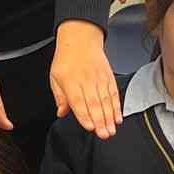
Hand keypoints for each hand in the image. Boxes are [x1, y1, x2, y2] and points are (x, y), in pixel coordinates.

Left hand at [49, 21, 120, 139]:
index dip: (84, 115)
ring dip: (110, 117)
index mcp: (70, 81)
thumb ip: (60, 97)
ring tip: (112, 130)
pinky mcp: (109, 77)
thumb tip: (61, 112)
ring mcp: (99, 79)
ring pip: (106, 100)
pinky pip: (114, 94)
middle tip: (104, 134)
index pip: (78, 101)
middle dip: (100, 121)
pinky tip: (118, 117)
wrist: (81, 39)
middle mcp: (86, 80)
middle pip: (94, 103)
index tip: (90, 127)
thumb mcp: (55, 77)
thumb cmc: (67, 60)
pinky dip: (117, 107)